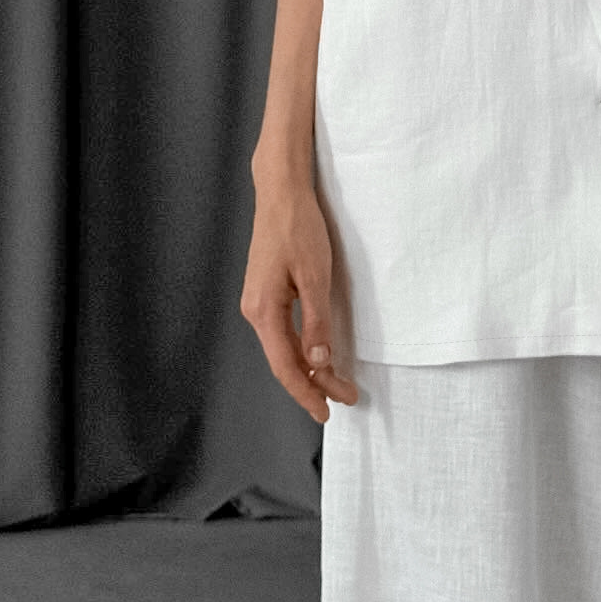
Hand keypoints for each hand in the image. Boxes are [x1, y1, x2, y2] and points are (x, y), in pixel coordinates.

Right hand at [240, 173, 360, 423]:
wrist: (281, 192)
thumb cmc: (297, 227)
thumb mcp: (315, 275)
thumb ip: (316, 322)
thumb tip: (318, 362)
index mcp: (264, 310)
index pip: (285, 366)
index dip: (307, 392)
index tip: (328, 409)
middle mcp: (255, 311)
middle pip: (284, 360)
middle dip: (314, 383)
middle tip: (345, 398)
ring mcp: (258, 302)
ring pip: (284, 347)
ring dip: (309, 367)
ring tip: (336, 382)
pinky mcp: (266, 292)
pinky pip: (283, 331)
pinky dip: (301, 348)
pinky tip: (316, 354)